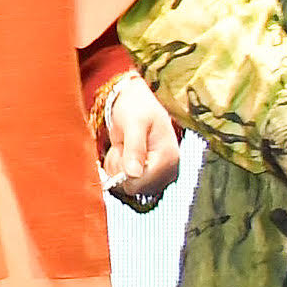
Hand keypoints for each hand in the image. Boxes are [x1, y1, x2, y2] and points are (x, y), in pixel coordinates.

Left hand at [91, 71, 182, 209]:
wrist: (136, 100)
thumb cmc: (137, 107)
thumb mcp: (134, 123)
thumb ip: (134, 148)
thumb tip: (133, 175)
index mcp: (168, 158)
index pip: (141, 182)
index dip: (124, 170)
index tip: (122, 148)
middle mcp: (167, 170)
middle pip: (133, 186)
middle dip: (120, 166)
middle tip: (123, 143)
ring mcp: (158, 173)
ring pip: (127, 185)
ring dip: (118, 165)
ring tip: (124, 144)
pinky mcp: (148, 174)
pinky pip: (125, 180)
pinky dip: (118, 166)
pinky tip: (124, 150)